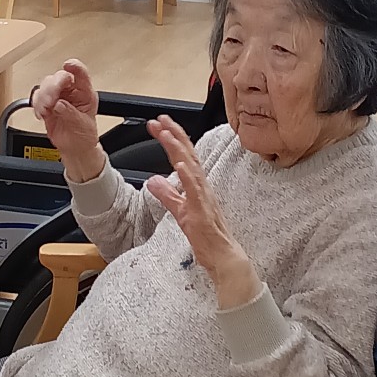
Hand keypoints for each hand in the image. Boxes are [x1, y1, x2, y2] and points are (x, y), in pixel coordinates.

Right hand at [32, 60, 103, 181]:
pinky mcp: (46, 105)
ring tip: (46, 109)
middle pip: (59, 77)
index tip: (68, 65)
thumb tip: (59, 104)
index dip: (75, 67)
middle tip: (50, 100)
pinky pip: (37, 97)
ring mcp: (58, 97)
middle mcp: (71, 92)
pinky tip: (41, 113)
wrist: (75, 148)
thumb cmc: (84, 135)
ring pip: (45, 85)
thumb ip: (70, 113)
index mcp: (85, 93)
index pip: (81, 74)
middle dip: (52, 87)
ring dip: (43, 96)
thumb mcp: (83, 125)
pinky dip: (36, 104)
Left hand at [146, 115, 261, 307]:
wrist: (223, 256)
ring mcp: (203, 198)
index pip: (184, 156)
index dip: (172, 139)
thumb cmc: (207, 236)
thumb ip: (167, 195)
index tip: (159, 125)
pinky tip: (180, 165)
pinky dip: (188, 177)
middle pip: (188, 155)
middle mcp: (202, 187)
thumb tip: (153, 180)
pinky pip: (195, 192)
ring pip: (192, 168)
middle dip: (174, 135)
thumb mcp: (181, 211)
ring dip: (179, 150)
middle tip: (160, 119)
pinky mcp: (202, 212)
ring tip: (166, 134)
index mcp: (197, 185)